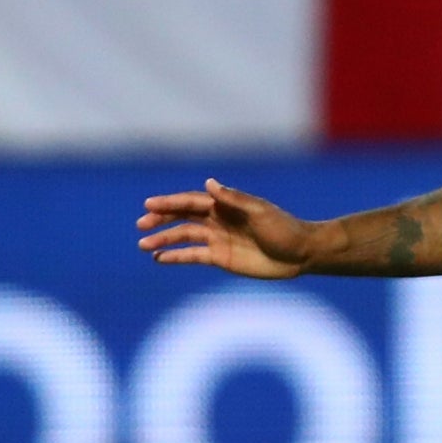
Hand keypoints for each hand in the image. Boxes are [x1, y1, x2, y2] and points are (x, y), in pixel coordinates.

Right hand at [137, 179, 313, 276]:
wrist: (300, 253)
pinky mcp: (221, 258)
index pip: (192, 202)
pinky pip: (193, 256)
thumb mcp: (260, 211)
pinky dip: (176, 257)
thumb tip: (209, 183)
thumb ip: (234, 199)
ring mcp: (218, 239)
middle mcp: (219, 220)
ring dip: (164, 240)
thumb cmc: (284, 228)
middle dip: (161, 219)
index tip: (148, 205)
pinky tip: (159, 259)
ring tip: (143, 245)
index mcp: (226, 205)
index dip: (170, 202)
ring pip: (184, 237)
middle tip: (141, 225)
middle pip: (183, 217)